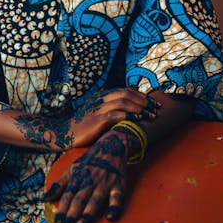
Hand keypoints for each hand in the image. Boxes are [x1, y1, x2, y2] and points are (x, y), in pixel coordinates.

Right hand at [11, 88, 158, 152]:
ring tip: (150, 116)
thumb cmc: (86, 125)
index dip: (142, 96)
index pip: (127, 90)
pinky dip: (127, 116)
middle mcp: (102, 99)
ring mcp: (98, 108)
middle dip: (144, 101)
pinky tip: (137, 121)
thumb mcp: (100, 113)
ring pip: (123, 102)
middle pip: (127, 94)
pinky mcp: (96, 120)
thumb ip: (114, 109)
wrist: (66, 133)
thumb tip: (134, 112)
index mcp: (104, 95)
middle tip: (156, 110)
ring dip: (139, 108)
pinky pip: (114, 115)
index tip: (154, 104)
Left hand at [44, 129, 133, 222]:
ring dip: (88, 213)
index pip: (67, 196)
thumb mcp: (72, 168)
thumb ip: (59, 184)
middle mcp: (90, 180)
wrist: (111, 146)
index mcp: (78, 177)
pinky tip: (110, 217)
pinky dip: (115, 207)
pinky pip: (117, 197)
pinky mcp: (118, 184)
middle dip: (71, 215)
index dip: (61, 210)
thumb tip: (45, 199)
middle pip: (79, 199)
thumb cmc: (89, 161)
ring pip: (95, 199)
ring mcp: (105, 182)